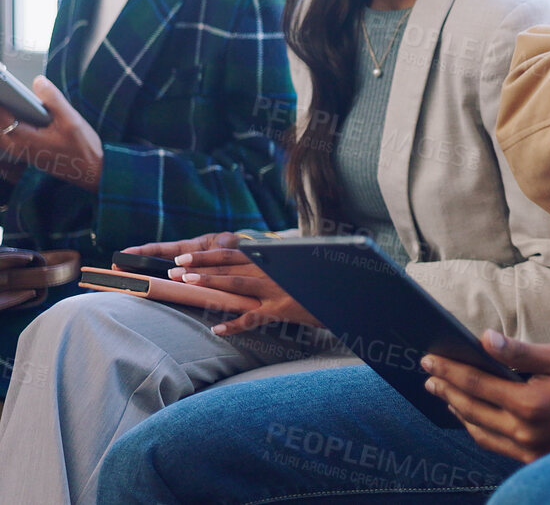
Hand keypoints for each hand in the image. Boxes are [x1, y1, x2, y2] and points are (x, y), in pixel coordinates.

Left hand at [0, 78, 103, 189]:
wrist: (90, 172)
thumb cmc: (82, 149)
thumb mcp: (72, 120)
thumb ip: (54, 100)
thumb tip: (39, 81)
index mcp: (25, 137)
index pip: (1, 115)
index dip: (1, 101)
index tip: (2, 89)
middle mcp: (17, 147)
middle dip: (3, 111)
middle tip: (8, 95)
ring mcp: (19, 152)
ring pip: (2, 134)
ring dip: (6, 120)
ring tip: (13, 105)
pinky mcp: (24, 154)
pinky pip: (8, 139)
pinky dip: (10, 128)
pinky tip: (21, 118)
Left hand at [156, 231, 320, 334]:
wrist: (343, 296)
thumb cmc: (317, 285)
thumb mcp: (293, 271)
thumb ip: (270, 268)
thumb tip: (242, 269)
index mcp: (273, 260)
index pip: (233, 254)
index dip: (206, 255)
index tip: (183, 257)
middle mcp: (273, 272)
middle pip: (230, 268)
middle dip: (199, 268)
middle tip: (173, 270)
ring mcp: (278, 291)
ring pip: (238, 286)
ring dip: (211, 283)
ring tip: (187, 283)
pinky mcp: (284, 310)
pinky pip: (254, 318)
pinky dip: (235, 325)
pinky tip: (217, 329)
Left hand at [422, 331, 549, 462]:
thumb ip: (520, 352)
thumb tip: (484, 340)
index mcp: (529, 404)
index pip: (475, 385)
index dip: (449, 370)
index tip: (429, 359)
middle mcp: (524, 432)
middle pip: (470, 409)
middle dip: (446, 389)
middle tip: (429, 375)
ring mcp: (528, 450)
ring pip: (478, 431)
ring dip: (457, 411)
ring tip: (443, 394)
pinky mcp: (534, 459)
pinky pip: (495, 445)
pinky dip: (477, 429)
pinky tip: (472, 417)